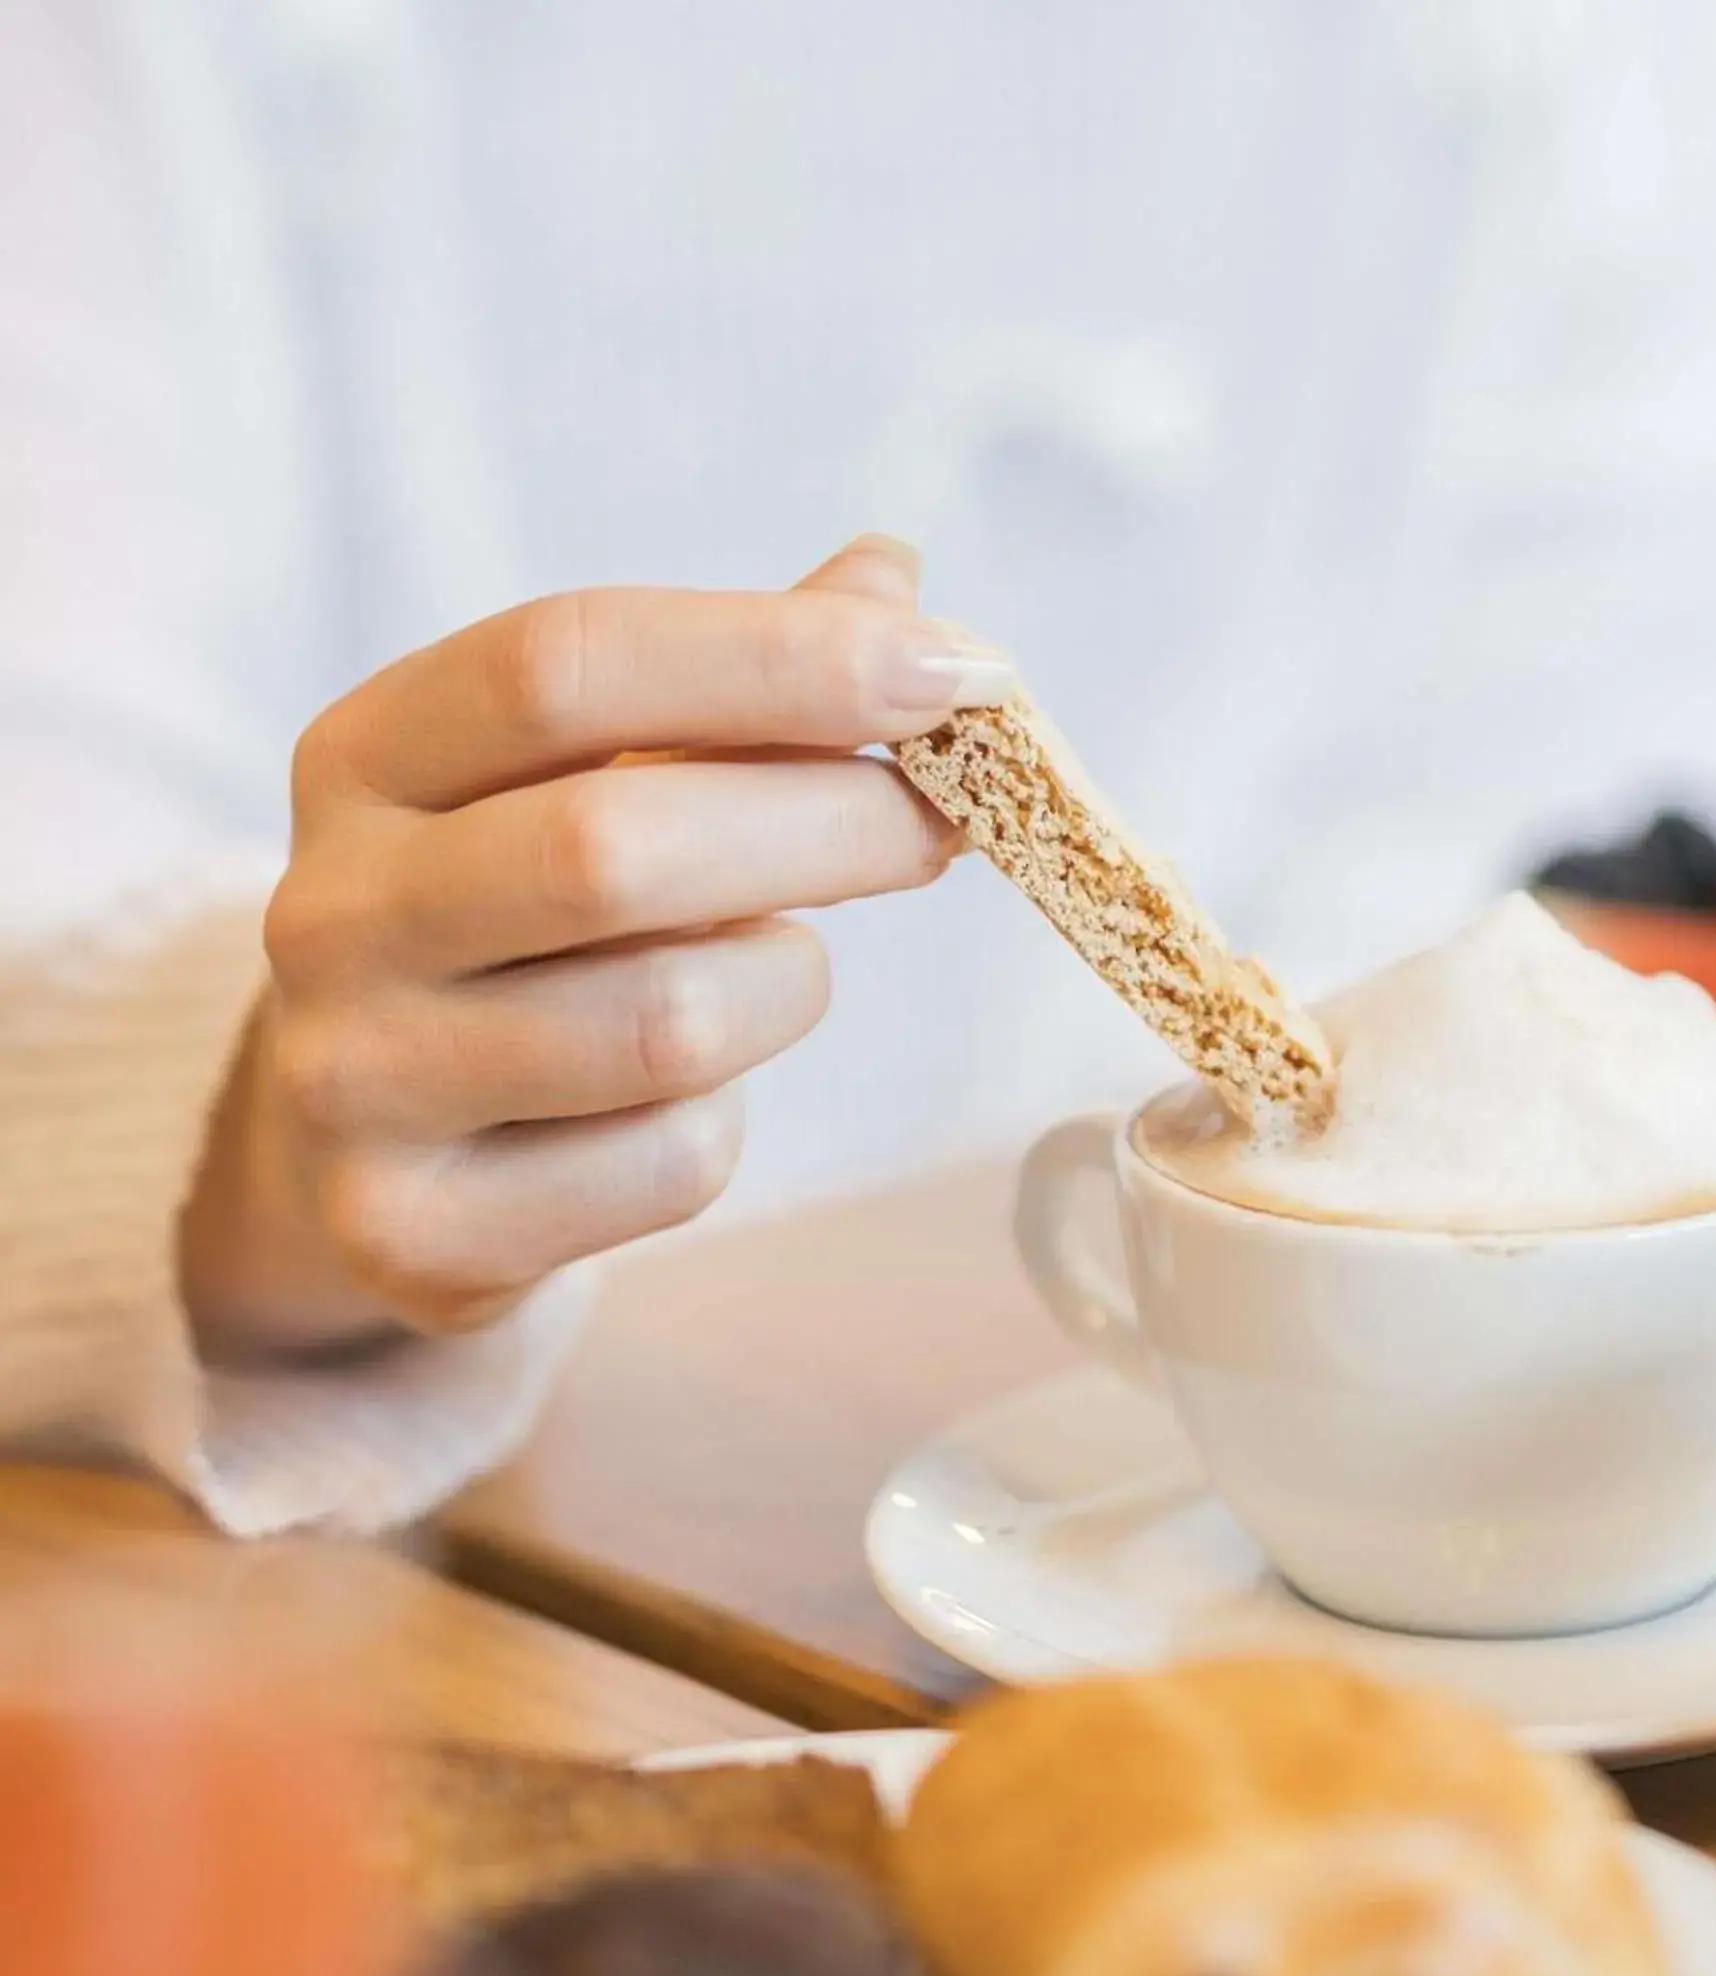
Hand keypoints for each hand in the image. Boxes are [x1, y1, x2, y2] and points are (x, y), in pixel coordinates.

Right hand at [181, 537, 999, 1355]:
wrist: (377, 1147)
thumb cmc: (530, 925)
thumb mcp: (595, 777)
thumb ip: (740, 683)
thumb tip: (897, 580)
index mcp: (364, 756)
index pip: (561, 661)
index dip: (779, 656)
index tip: (957, 673)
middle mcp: (332, 912)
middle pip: (615, 845)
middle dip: (834, 824)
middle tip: (947, 824)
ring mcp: (357, 1082)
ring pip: (669, 1023)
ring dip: (786, 986)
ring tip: (774, 966)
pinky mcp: (418, 1231)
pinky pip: (672, 1165)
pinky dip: (728, 1122)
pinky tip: (688, 1097)